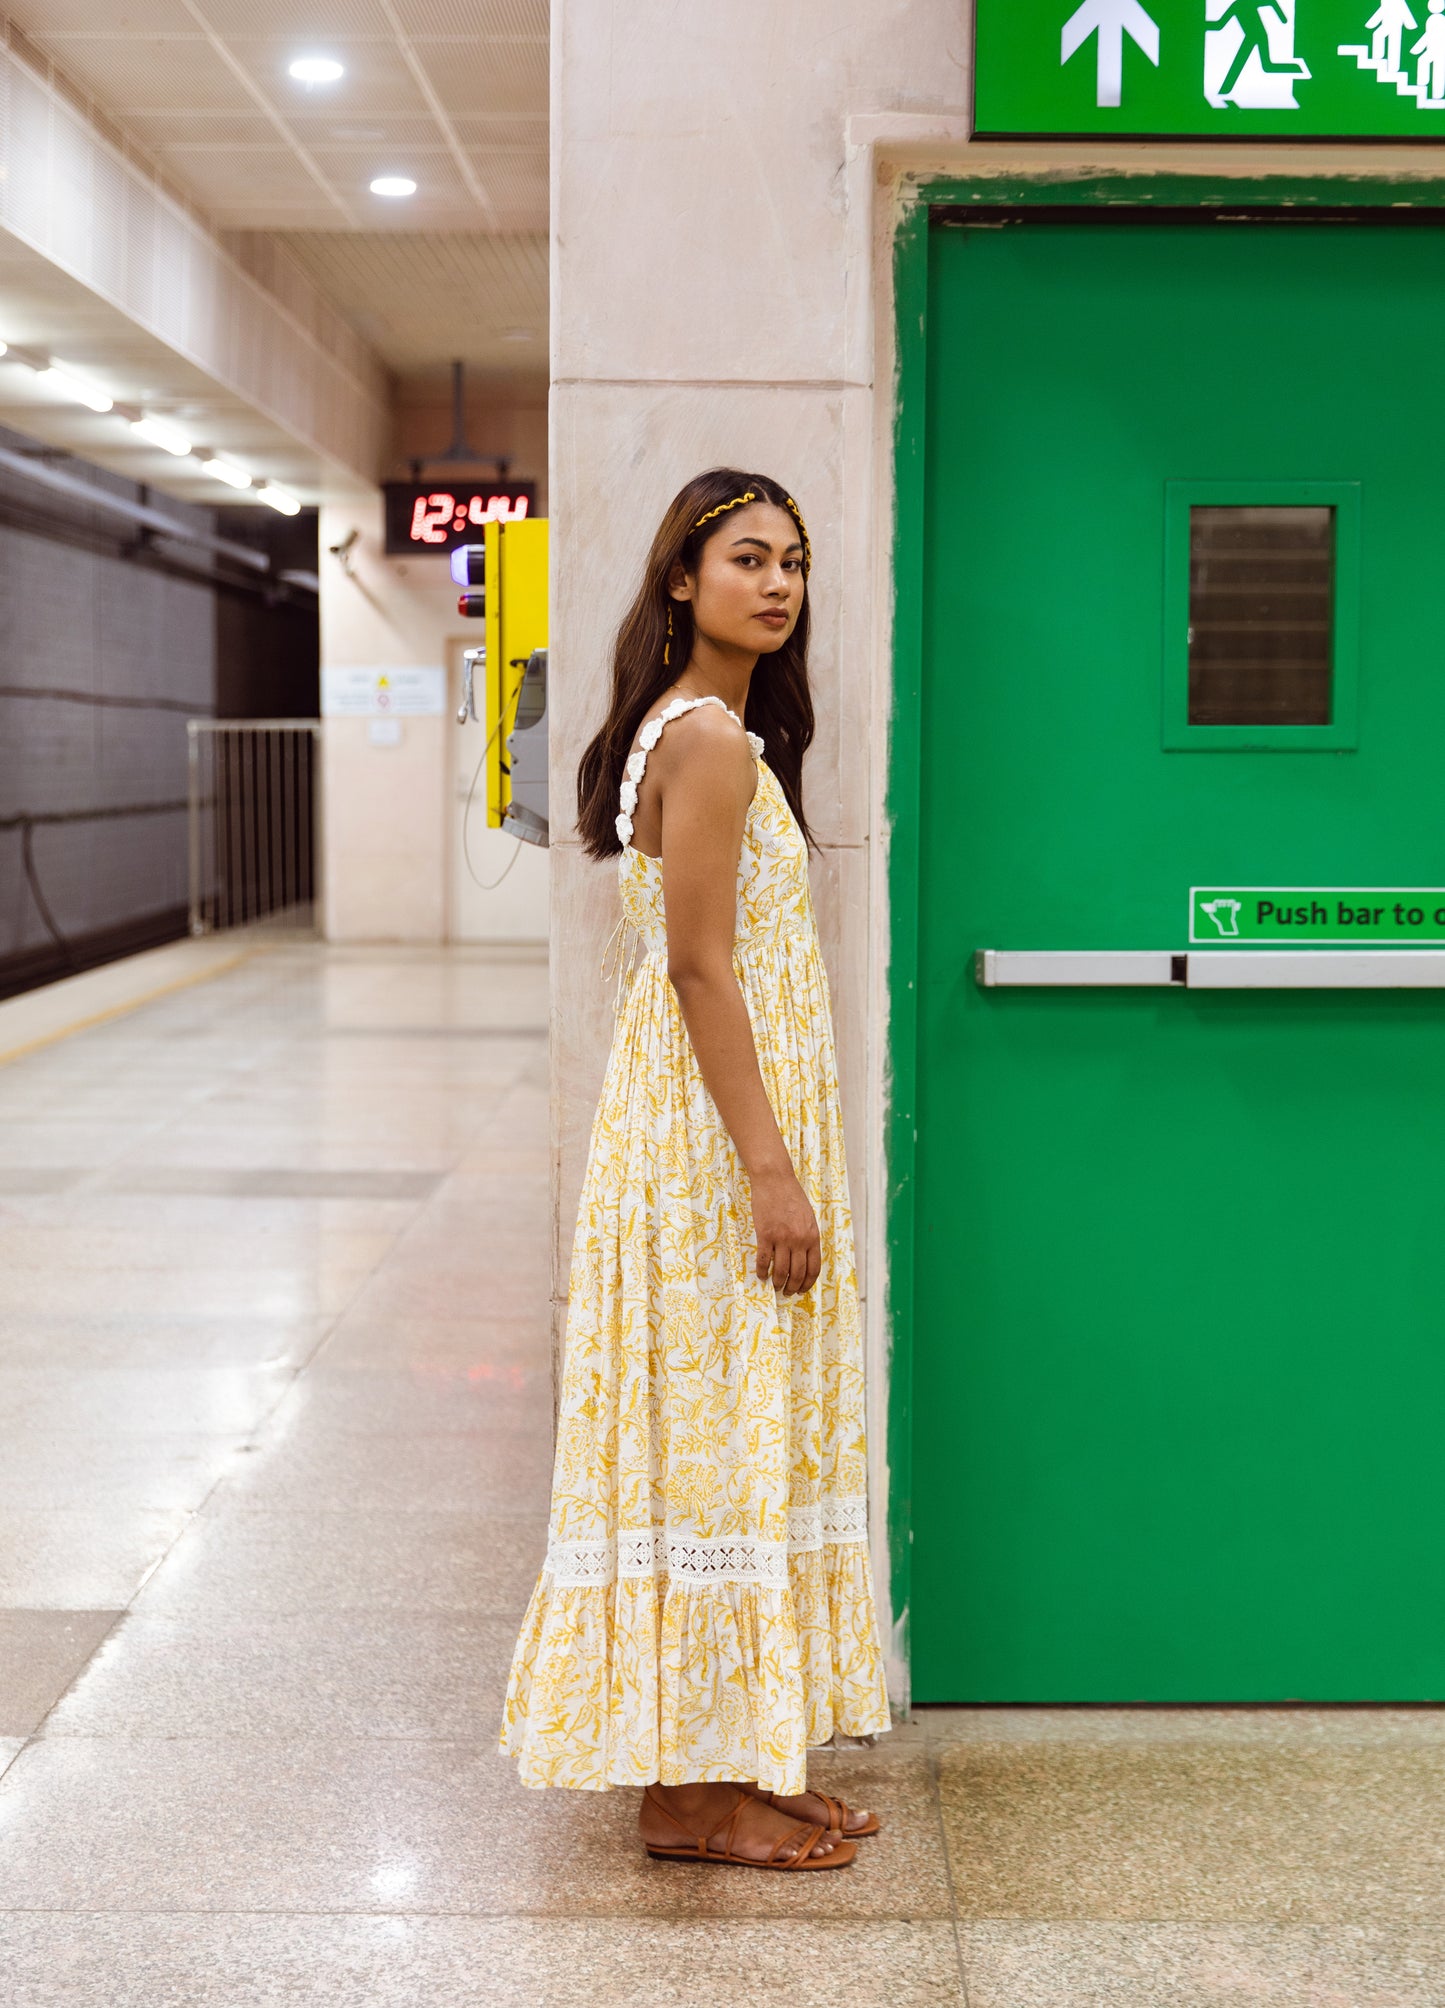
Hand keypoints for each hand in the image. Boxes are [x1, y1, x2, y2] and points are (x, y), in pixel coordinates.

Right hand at [751, 1166, 820, 1296]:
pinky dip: (762, 1271)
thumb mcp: (808, 1217)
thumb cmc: (792, 1196)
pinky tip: (761, 1276)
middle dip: (792, 1287)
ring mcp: (781, 1238)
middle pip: (797, 1273)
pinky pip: (763, 1260)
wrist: (775, 1180)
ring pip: (781, 1270)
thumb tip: (805, 1256)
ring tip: (775, 1287)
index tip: (802, 1289)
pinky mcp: (765, 1235)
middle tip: (788, 1292)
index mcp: (812, 1236)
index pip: (813, 1268)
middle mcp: (799, 1240)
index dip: (807, 1283)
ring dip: (778, 1283)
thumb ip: (808, 1236)